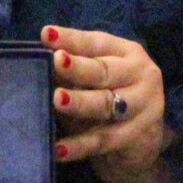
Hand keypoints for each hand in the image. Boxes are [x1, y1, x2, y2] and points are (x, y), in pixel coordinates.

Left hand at [44, 24, 182, 182]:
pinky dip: (79, 145)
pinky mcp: (138, 137)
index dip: (71, 39)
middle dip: (78, 67)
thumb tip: (39, 65)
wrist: (143, 146)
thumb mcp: (98, 80)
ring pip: (105, 104)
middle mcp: (140, 75)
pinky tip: (59, 148)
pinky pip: (102, 140)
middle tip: (56, 63)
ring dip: (80, 103)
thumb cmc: (112, 101)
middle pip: (104, 71)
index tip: (47, 34)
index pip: (96, 42)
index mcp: (127, 54)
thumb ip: (75, 72)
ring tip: (57, 100)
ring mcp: (143, 106)